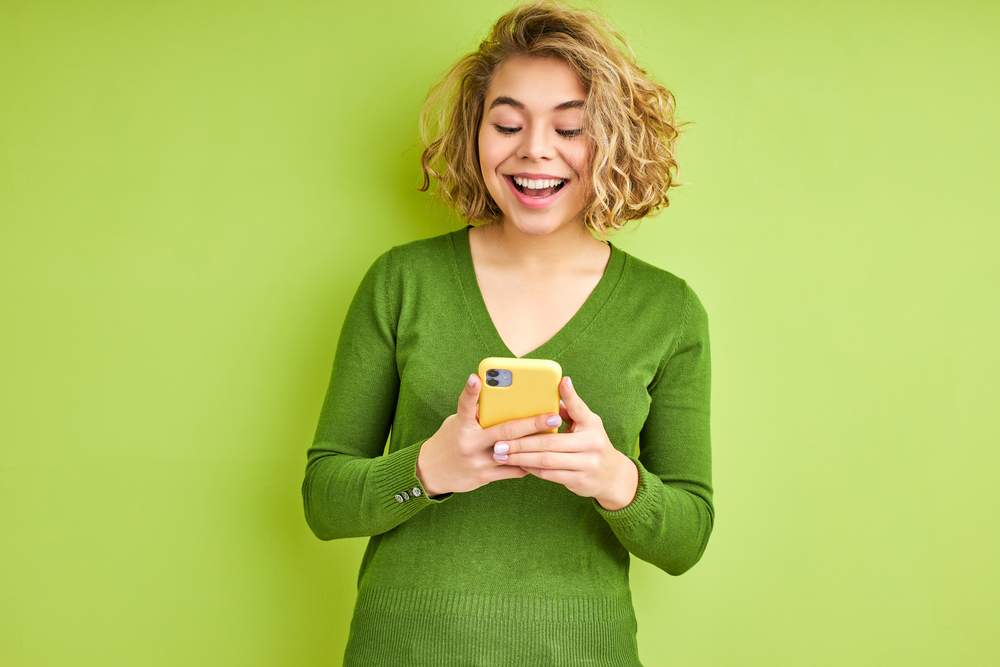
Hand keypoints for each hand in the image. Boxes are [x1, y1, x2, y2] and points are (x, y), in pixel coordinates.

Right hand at [415, 374, 562, 496]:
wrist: (429, 473)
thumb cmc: (449, 441)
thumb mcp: (456, 423)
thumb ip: (476, 414)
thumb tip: (504, 400)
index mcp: (461, 425)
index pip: (465, 405)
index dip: (471, 391)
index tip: (477, 377)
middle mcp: (470, 443)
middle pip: (505, 431)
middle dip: (532, 423)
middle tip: (553, 417)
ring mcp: (478, 461)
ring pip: (513, 452)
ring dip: (535, 445)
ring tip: (555, 438)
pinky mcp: (484, 476)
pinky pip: (512, 469)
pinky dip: (527, 462)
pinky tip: (540, 455)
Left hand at [493, 376, 638, 510]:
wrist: (612, 476)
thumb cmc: (593, 443)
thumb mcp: (588, 424)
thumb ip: (570, 410)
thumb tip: (551, 393)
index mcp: (592, 426)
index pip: (579, 409)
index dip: (570, 395)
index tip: (561, 381)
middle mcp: (591, 445)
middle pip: (550, 442)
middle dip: (522, 443)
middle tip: (500, 441)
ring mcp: (586, 465)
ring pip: (547, 461)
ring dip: (522, 458)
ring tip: (503, 455)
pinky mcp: (580, 481)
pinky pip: (550, 475)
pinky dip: (531, 469)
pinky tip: (517, 464)